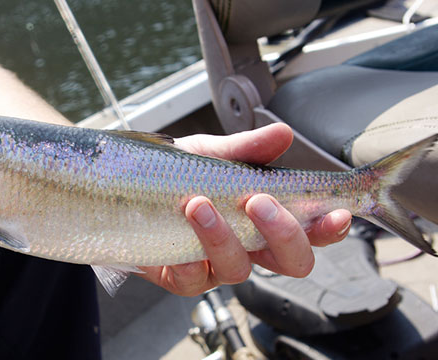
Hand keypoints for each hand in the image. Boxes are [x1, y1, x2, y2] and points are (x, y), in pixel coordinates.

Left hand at [139, 123, 351, 295]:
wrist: (125, 186)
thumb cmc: (177, 173)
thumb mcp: (211, 154)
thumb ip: (246, 149)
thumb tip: (284, 134)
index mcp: (265, 219)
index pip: (311, 232)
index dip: (330, 228)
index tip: (337, 211)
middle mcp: (248, 247)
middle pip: (290, 262)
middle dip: (283, 234)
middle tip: (258, 201)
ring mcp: (215, 266)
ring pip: (238, 271)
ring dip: (223, 238)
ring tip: (198, 204)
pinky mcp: (181, 278)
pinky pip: (191, 280)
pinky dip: (187, 258)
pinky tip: (177, 231)